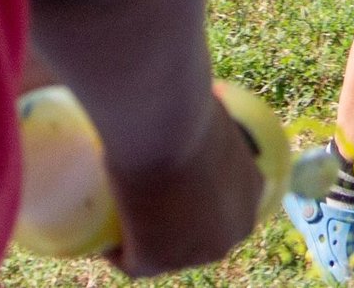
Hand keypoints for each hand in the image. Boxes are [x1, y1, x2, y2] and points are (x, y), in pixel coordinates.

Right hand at [108, 100, 264, 276]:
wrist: (165, 120)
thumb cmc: (188, 100)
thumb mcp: (208, 106)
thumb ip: (208, 109)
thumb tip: (200, 89)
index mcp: (252, 192)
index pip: (220, 206)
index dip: (193, 199)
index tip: (165, 179)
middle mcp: (230, 233)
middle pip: (194, 236)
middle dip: (169, 224)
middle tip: (138, 194)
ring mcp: (195, 253)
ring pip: (163, 253)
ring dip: (141, 238)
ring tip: (117, 213)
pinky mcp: (157, 261)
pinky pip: (131, 264)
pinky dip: (115, 252)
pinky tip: (102, 236)